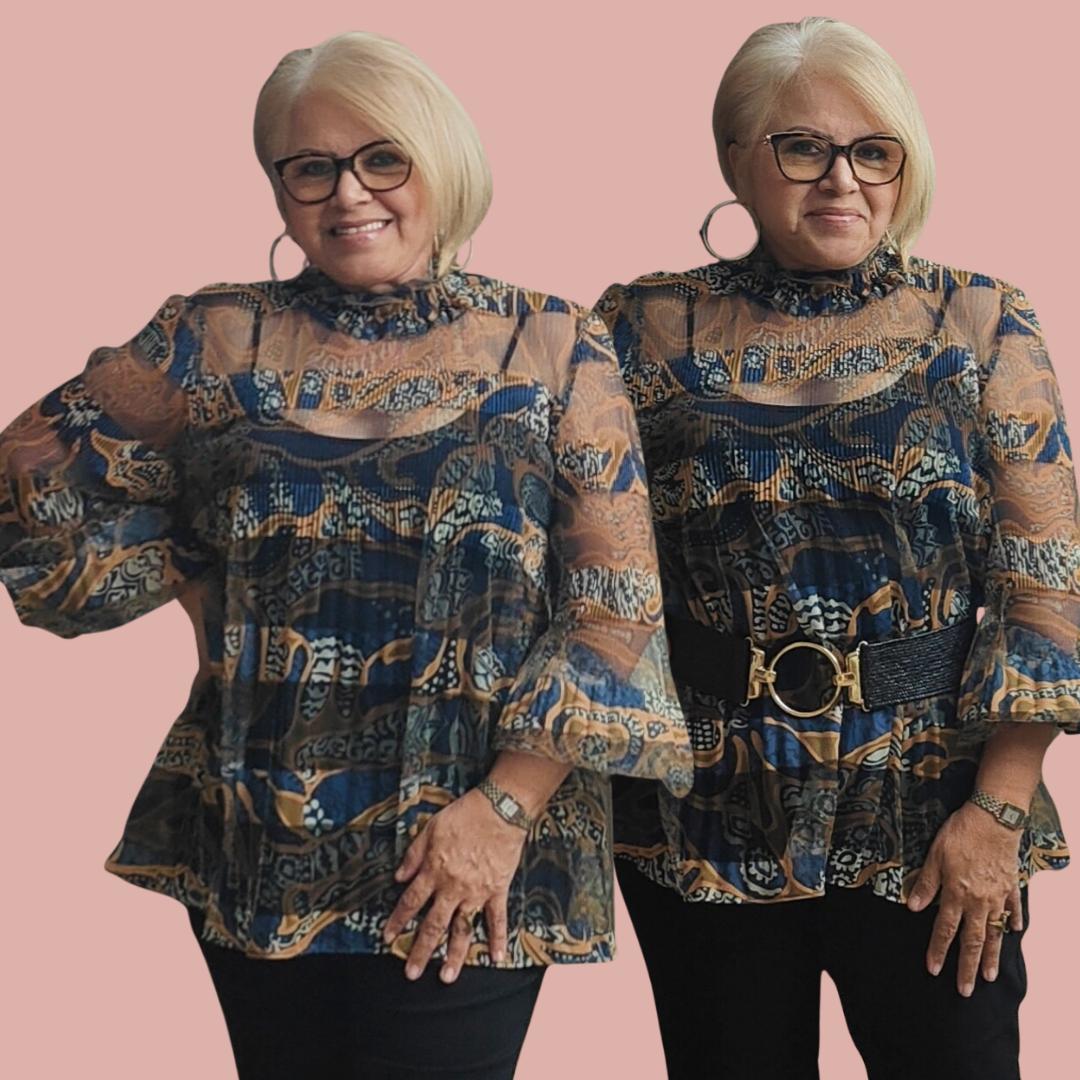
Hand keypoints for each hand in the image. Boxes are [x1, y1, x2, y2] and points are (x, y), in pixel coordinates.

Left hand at [382, 789, 526, 982]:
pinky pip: (497, 919)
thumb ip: (414, 855)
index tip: (388, 937)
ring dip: (454, 955)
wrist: (500, 809)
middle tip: (411, 973)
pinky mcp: (497, 890)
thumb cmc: (464, 815)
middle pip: (434, 924)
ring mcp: (477, 892)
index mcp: (434, 871)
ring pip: (463, 929)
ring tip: (447, 977)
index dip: (398, 920)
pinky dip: (498, 938)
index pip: (411, 901)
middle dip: (421, 950)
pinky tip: (497, 957)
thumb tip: (398, 877)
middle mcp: (453, 887)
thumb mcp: (431, 828)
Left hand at [906, 802, 1023, 995]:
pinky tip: (1013, 932)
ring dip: (991, 956)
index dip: (938, 950)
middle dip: (967, 967)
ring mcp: (998, 896)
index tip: (933, 969)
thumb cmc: (960, 833)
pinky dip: (1014, 922)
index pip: (945, 929)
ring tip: (989, 976)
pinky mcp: (1011, 885)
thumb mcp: (934, 855)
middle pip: (972, 941)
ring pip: (994, 933)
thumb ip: (926, 883)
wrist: (994, 819)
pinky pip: (1013, 909)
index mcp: (957, 894)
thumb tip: (913, 907)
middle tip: (965, 990)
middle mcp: (979, 901)